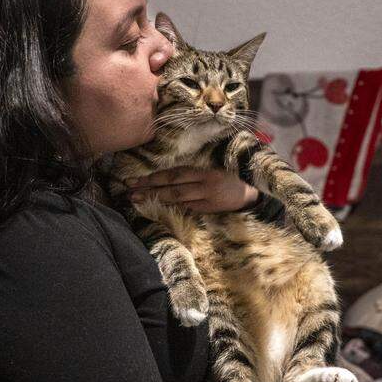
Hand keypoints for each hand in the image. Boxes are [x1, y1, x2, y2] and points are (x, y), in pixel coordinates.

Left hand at [125, 166, 258, 212]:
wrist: (251, 194)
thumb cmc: (227, 181)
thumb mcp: (211, 172)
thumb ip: (191, 176)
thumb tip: (163, 181)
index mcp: (203, 171)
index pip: (174, 174)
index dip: (154, 177)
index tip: (134, 180)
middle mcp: (204, 183)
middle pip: (172, 184)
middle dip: (149, 187)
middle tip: (129, 190)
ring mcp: (208, 197)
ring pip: (178, 197)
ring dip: (156, 198)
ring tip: (137, 199)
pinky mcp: (210, 210)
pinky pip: (187, 209)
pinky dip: (172, 208)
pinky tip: (157, 209)